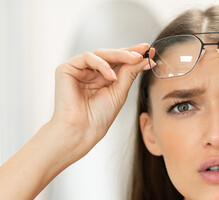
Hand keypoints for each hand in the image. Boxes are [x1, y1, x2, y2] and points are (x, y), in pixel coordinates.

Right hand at [51, 44, 154, 159]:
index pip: (120, 62)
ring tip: (135, 60)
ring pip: (101, 53)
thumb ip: (130, 73)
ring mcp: (78, 69)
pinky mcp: (66, 68)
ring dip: (120, 55)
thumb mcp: (120, 91)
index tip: (151, 52)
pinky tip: (112, 76)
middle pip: (111, 55)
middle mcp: (90, 71)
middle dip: (130, 52)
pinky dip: (102, 65)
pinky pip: (88, 58)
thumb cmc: (99, 116)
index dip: (135, 56)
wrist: (82, 130)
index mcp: (103, 77)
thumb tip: (145, 59)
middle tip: (145, 50)